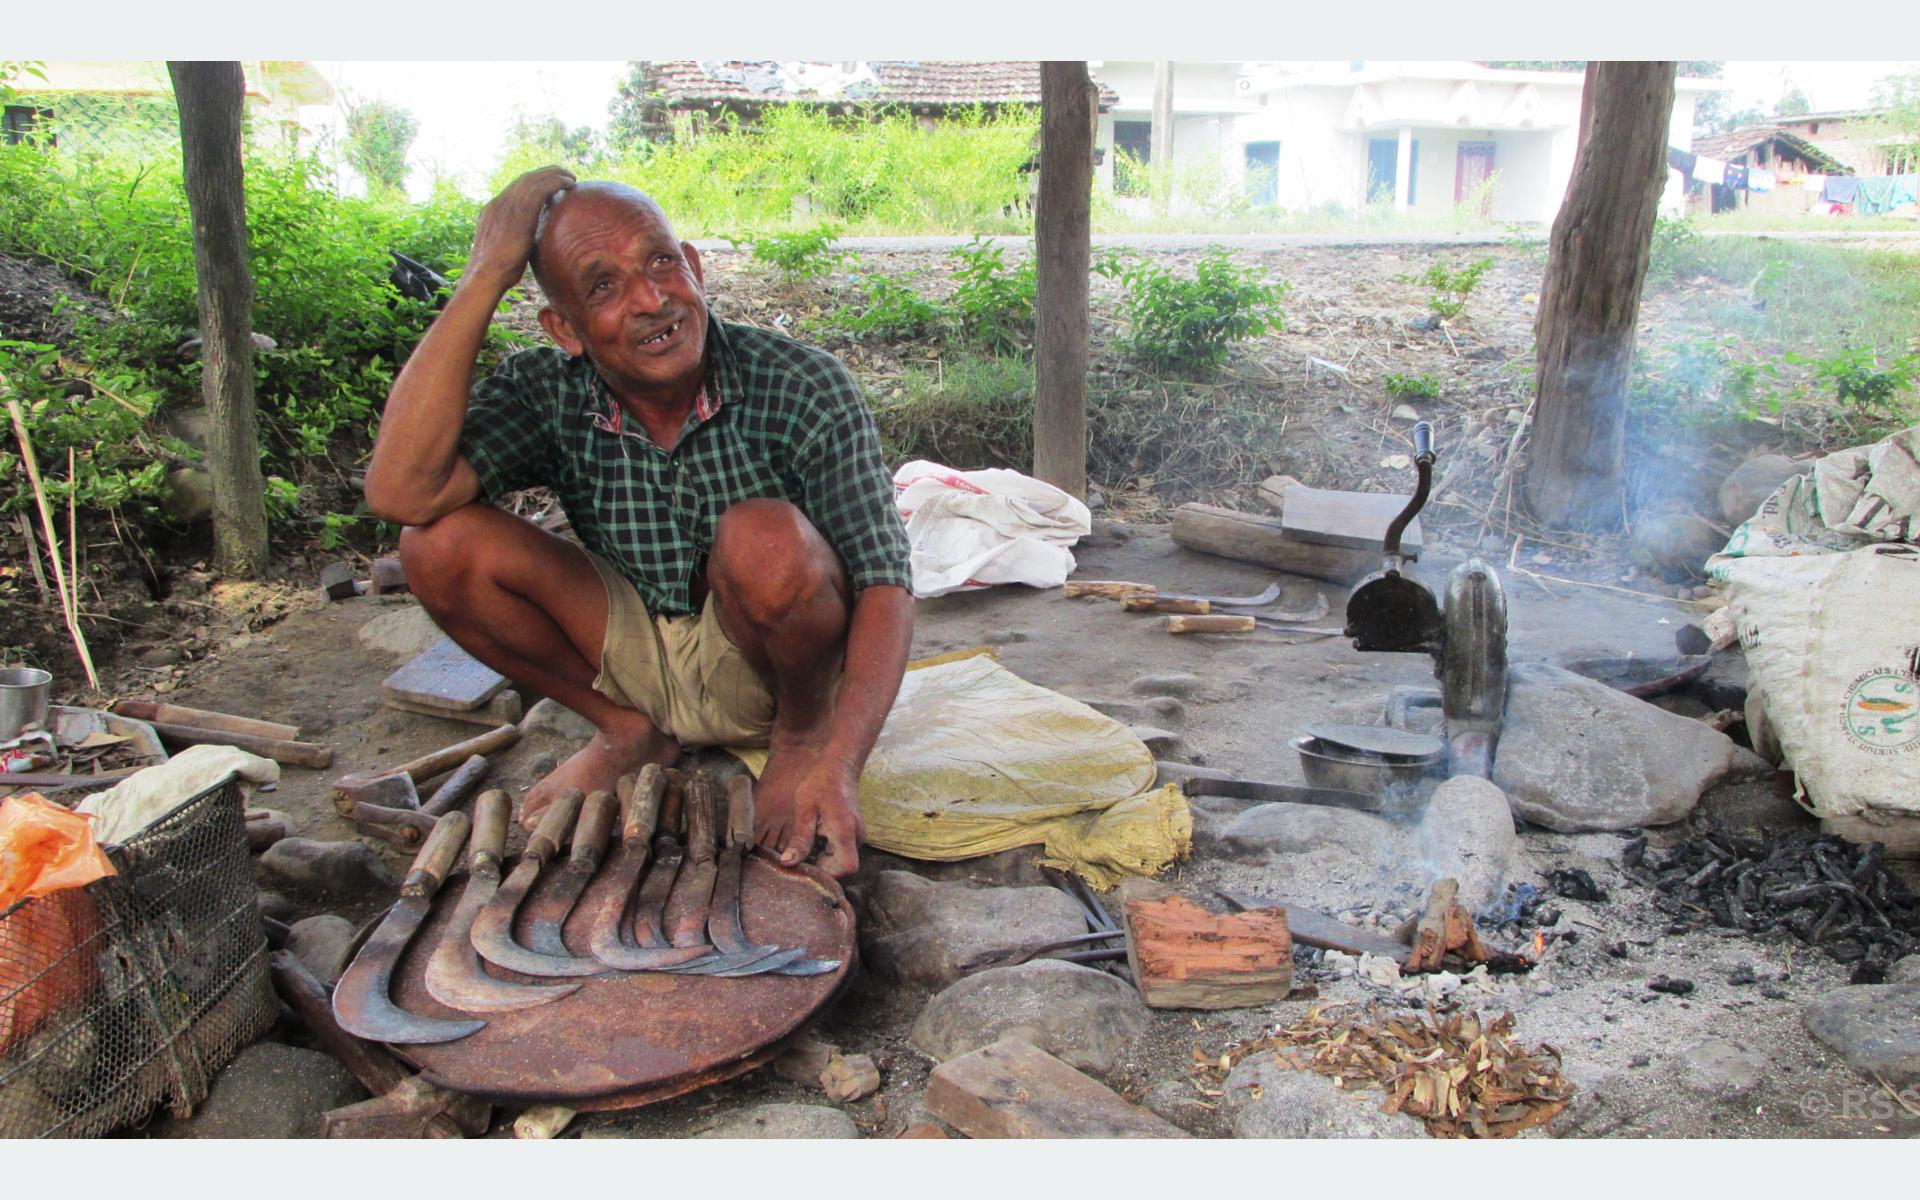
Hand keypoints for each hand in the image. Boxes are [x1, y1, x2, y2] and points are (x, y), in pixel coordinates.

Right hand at [462, 166, 574, 294]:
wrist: (486, 275)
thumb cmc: (497, 273)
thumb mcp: (504, 253)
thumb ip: (515, 245)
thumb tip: (530, 253)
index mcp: (492, 212)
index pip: (513, 191)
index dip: (531, 185)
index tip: (545, 185)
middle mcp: (499, 203)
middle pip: (524, 180)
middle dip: (543, 174)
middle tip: (561, 174)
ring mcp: (508, 205)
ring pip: (533, 179)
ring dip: (553, 174)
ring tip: (570, 176)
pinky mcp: (520, 211)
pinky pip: (541, 188)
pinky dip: (556, 182)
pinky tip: (569, 183)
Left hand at [778, 756, 864, 879]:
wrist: (839, 765)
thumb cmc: (820, 784)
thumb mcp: (804, 811)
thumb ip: (800, 839)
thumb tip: (787, 862)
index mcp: (844, 831)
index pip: (845, 869)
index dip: (826, 873)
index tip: (806, 866)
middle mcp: (857, 836)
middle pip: (845, 869)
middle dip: (823, 869)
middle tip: (801, 859)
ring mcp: (858, 835)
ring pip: (844, 861)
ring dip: (825, 861)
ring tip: (804, 848)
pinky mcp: (854, 833)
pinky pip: (843, 851)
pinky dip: (828, 852)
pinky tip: (813, 840)